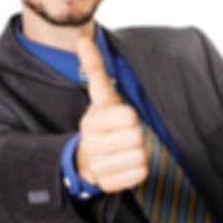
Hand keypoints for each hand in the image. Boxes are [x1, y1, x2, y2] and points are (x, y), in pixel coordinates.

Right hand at [74, 37, 147, 192]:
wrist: (86, 159)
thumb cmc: (101, 124)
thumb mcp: (100, 96)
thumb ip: (94, 68)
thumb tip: (82, 38)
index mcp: (90, 122)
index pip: (128, 117)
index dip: (128, 117)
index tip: (117, 120)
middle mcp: (91, 144)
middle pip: (136, 137)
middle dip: (134, 137)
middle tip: (122, 137)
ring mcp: (98, 166)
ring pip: (139, 157)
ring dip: (137, 154)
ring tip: (122, 152)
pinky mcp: (108, 184)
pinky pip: (138, 175)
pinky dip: (136, 172)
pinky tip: (123, 166)